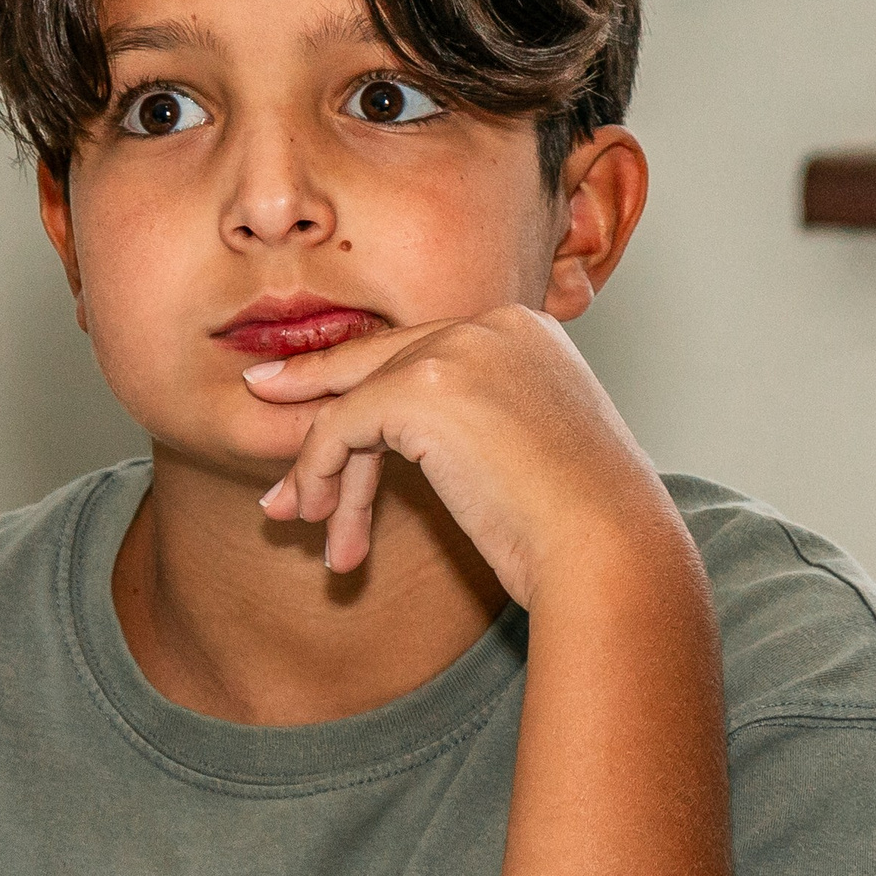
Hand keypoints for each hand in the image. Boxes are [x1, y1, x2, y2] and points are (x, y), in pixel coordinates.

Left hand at [243, 304, 672, 601]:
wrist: (609, 550)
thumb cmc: (584, 529)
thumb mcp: (532, 458)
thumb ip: (479, 429)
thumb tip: (415, 447)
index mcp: (528, 333)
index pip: (427, 351)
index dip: (366, 384)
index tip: (323, 411)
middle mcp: (495, 325)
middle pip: (385, 367)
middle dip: (321, 406)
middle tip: (266, 414)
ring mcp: (458, 350)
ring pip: (357, 400)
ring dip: (321, 467)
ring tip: (291, 517)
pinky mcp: (422, 387)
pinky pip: (341, 425)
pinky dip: (318, 469)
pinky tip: (319, 517)